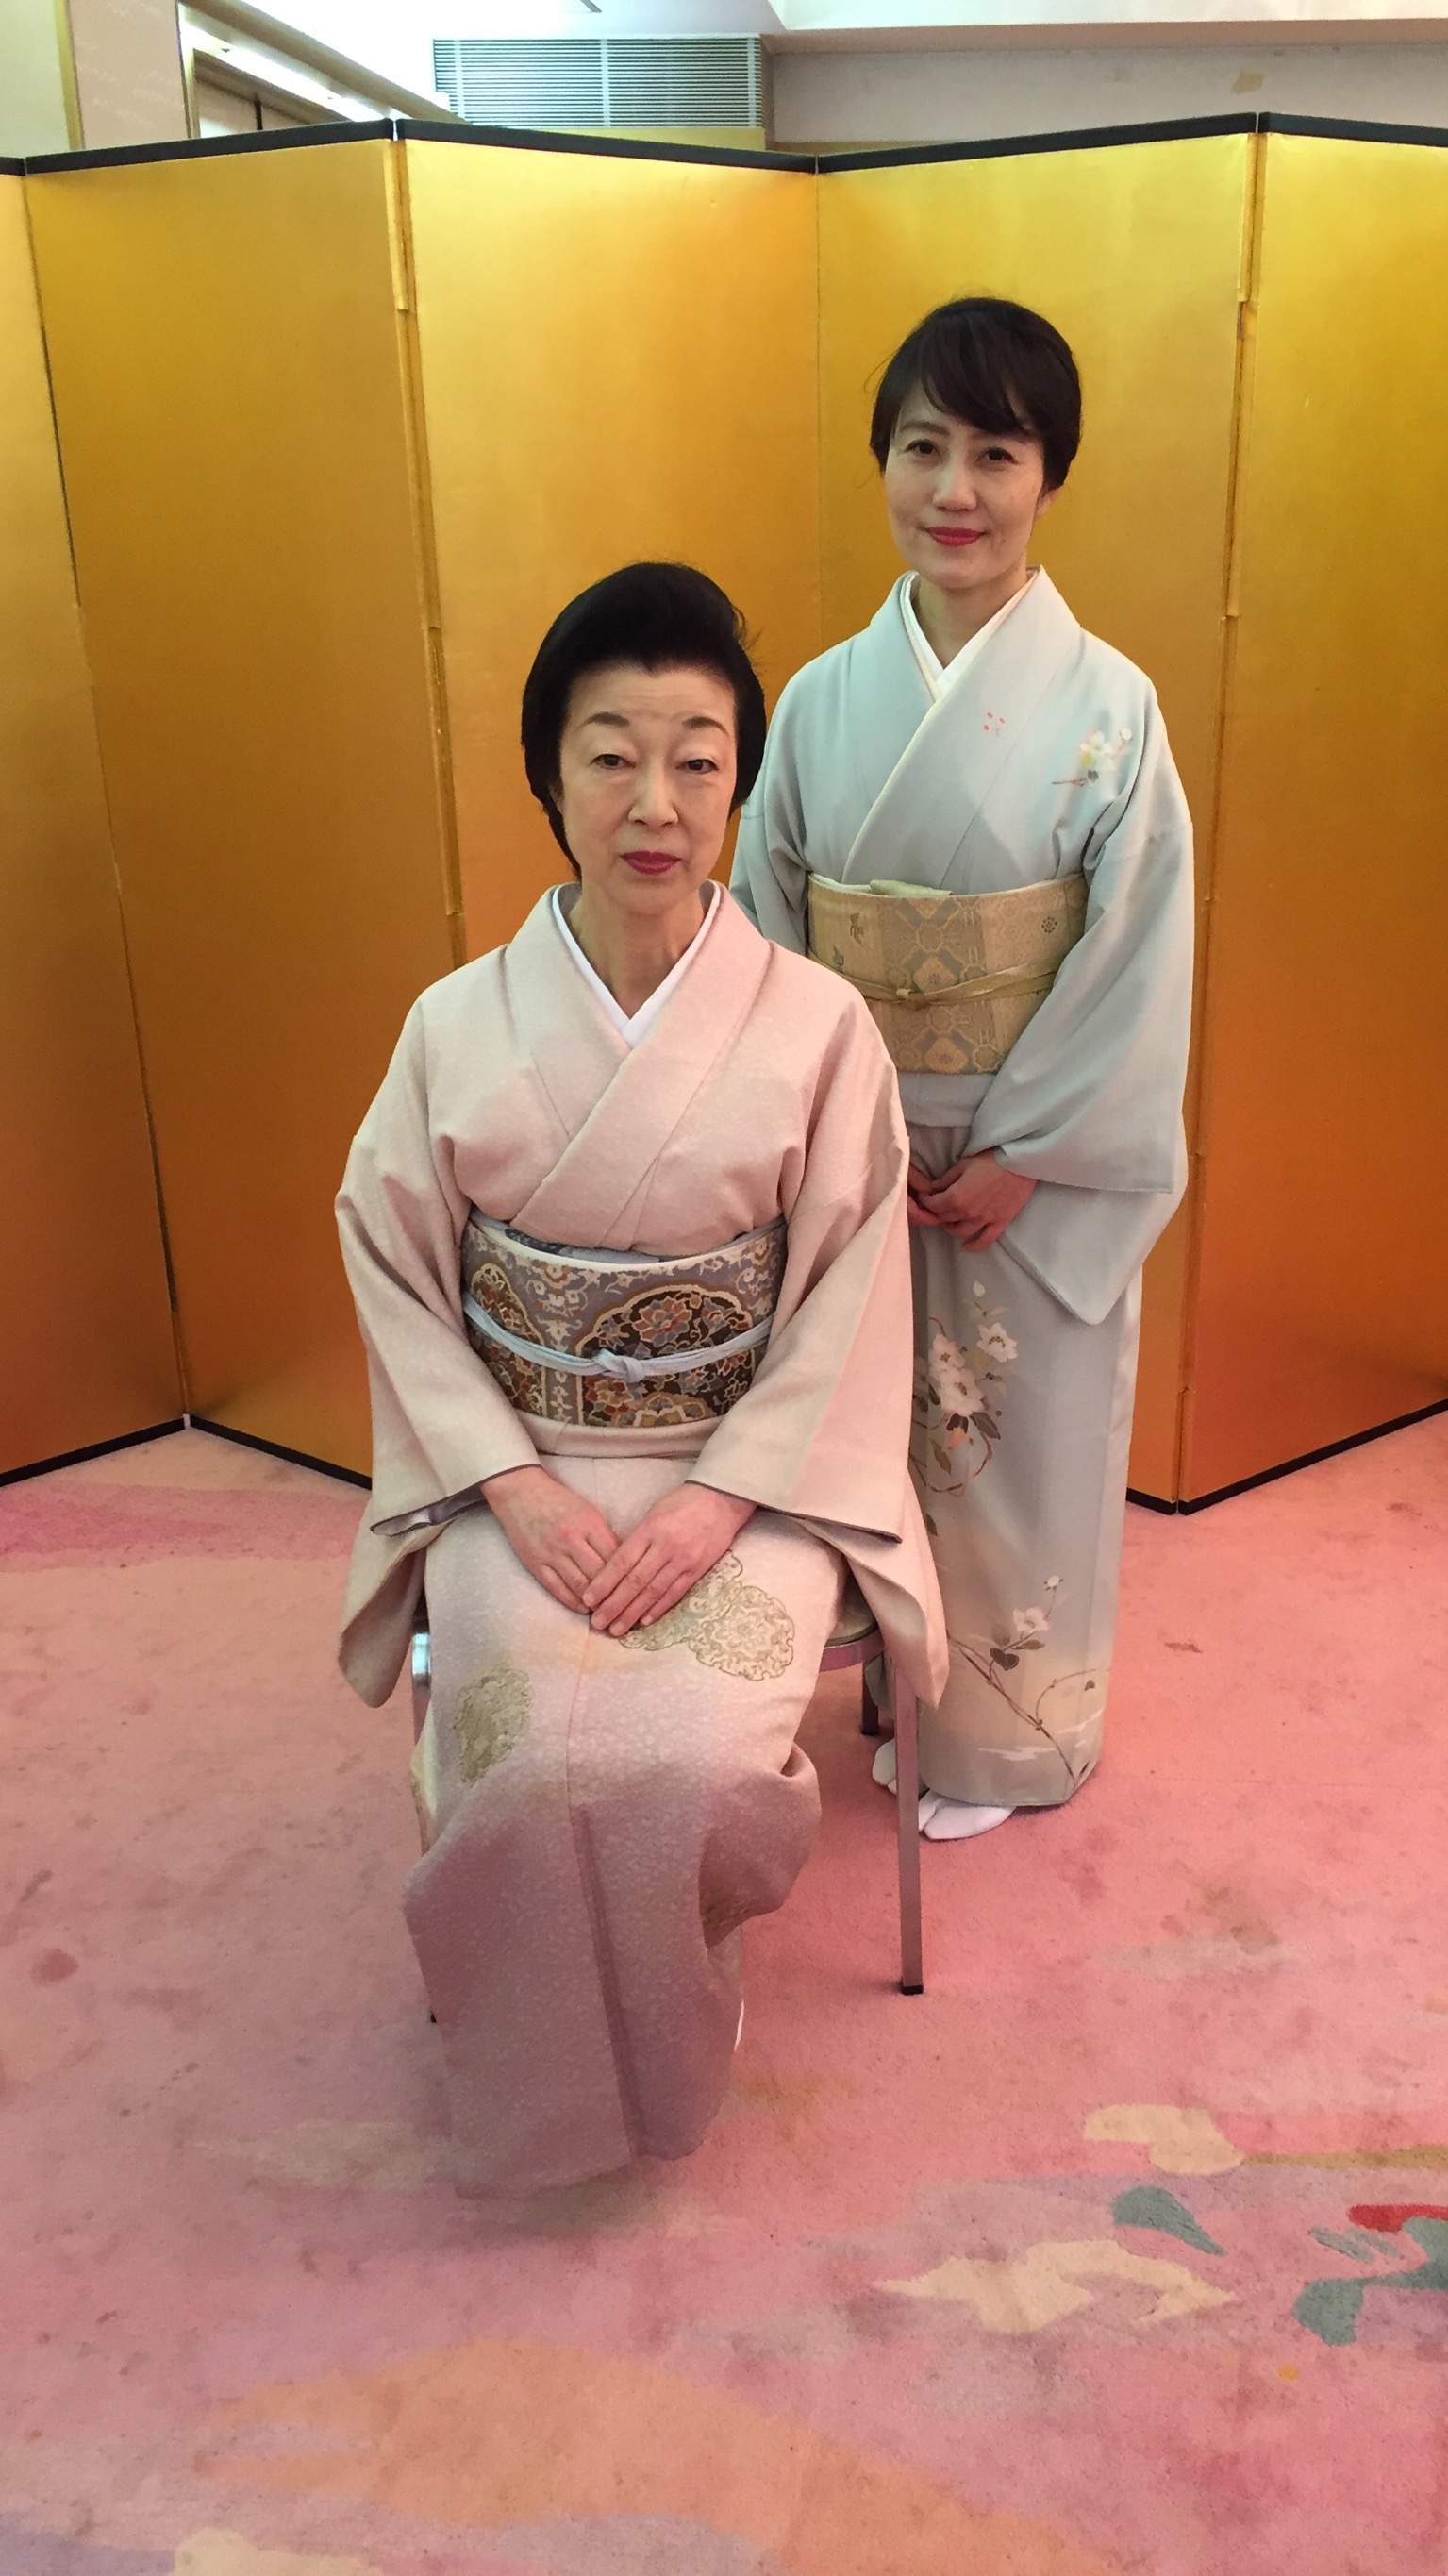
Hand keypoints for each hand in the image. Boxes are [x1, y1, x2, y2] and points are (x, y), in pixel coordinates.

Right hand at [482, 1464, 617, 1611]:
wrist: (520, 1493)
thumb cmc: (559, 1500)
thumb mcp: (588, 1510)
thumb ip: (604, 1535)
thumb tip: (624, 1561)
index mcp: (589, 1523)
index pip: (614, 1556)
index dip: (627, 1576)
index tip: (635, 1589)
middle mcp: (571, 1539)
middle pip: (599, 1574)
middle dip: (613, 1593)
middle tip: (624, 1607)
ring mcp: (552, 1553)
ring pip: (579, 1585)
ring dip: (594, 1602)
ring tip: (606, 1612)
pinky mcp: (535, 1564)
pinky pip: (557, 1589)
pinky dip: (572, 1602)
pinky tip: (583, 1609)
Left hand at [581, 1482, 756, 1638]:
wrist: (722, 1499)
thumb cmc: (682, 1502)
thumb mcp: (653, 1513)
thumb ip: (637, 1539)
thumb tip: (617, 1567)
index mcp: (650, 1529)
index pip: (621, 1562)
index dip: (604, 1583)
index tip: (589, 1599)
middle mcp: (665, 1546)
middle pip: (635, 1582)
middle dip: (613, 1605)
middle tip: (597, 1622)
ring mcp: (683, 1559)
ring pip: (653, 1592)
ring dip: (633, 1613)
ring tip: (617, 1629)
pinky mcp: (698, 1569)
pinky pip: (675, 1593)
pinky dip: (658, 1609)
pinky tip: (644, 1621)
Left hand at [907, 1149, 1036, 1249]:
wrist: (1020, 1163)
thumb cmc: (991, 1160)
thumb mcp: (963, 1165)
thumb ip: (945, 1180)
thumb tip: (932, 1189)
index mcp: (956, 1197)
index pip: (933, 1205)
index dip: (926, 1201)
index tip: (925, 1196)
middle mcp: (968, 1212)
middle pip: (944, 1219)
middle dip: (937, 1212)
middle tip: (937, 1206)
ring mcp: (984, 1220)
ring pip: (960, 1232)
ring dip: (951, 1228)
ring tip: (950, 1221)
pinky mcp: (999, 1223)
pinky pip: (985, 1241)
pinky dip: (974, 1245)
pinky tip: (966, 1246)